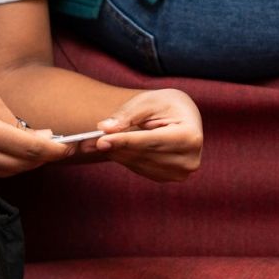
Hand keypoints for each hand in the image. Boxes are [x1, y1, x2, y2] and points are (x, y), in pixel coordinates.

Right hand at [0, 88, 72, 179]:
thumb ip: (14, 119)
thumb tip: (41, 135)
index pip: (30, 148)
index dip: (55, 150)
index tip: (71, 147)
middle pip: (26, 164)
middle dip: (47, 156)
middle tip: (64, 145)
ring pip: (15, 171)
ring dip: (33, 161)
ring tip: (45, 145)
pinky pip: (1, 172)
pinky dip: (15, 163)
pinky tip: (21, 151)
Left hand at [88, 88, 202, 182]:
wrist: (182, 116)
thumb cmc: (166, 104)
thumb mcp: (148, 101)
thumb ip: (127, 115)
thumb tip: (104, 128)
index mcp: (190, 136)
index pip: (151, 141)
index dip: (125, 141)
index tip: (101, 140)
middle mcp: (189, 159)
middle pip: (143, 154)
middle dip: (115, 147)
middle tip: (87, 142)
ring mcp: (180, 172)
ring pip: (139, 164)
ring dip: (116, 153)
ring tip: (96, 143)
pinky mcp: (169, 177)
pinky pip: (140, 170)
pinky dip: (124, 159)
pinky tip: (114, 148)